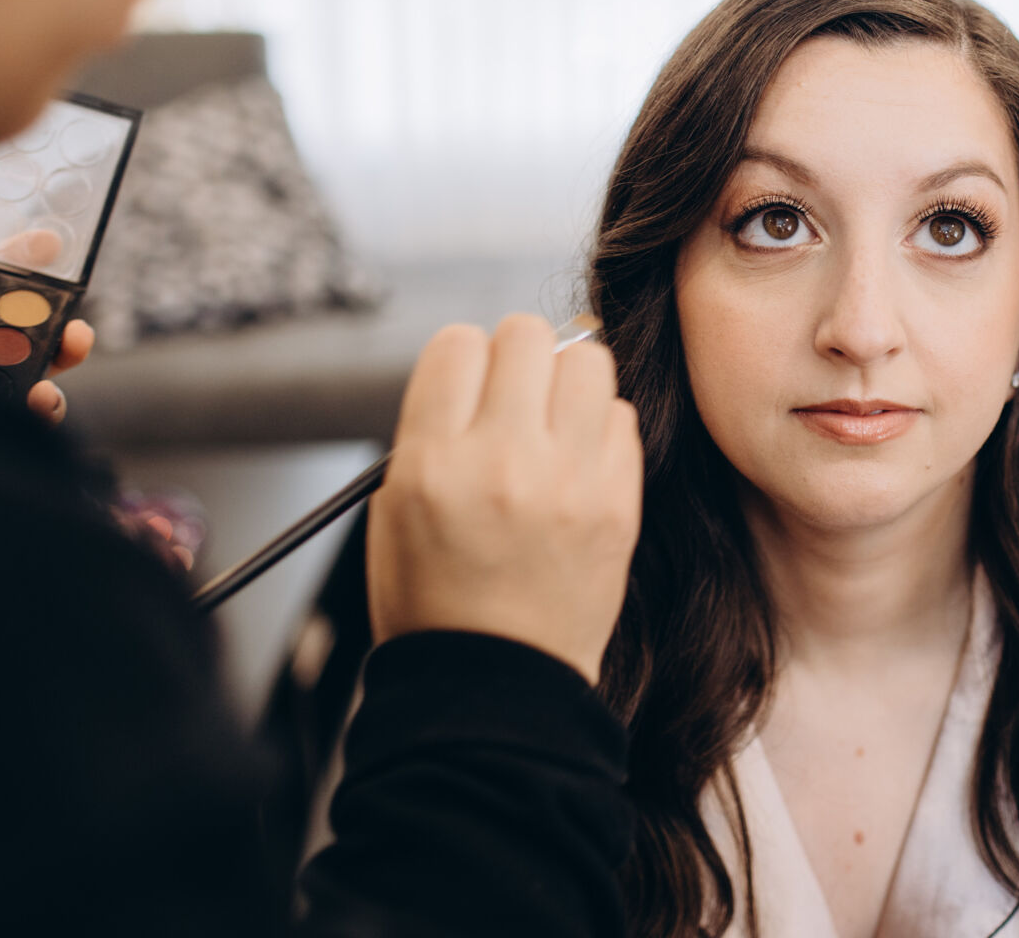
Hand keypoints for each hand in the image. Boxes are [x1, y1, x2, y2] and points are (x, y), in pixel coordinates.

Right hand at [368, 313, 643, 682]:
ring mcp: (567, 481)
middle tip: (516, 394)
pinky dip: (601, 427)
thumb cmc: (438, 598)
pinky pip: (622, 416)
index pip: (457, 344)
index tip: (470, 382)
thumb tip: (484, 367)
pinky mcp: (618, 503)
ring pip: (587, 359)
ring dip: (568, 379)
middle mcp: (501, 462)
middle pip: (526, 334)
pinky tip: (579, 462)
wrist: (495, 684)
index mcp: (432, 463)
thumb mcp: (396, 507)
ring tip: (553, 422)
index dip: (464, 358)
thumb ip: (436, 427)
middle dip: (519, 356)